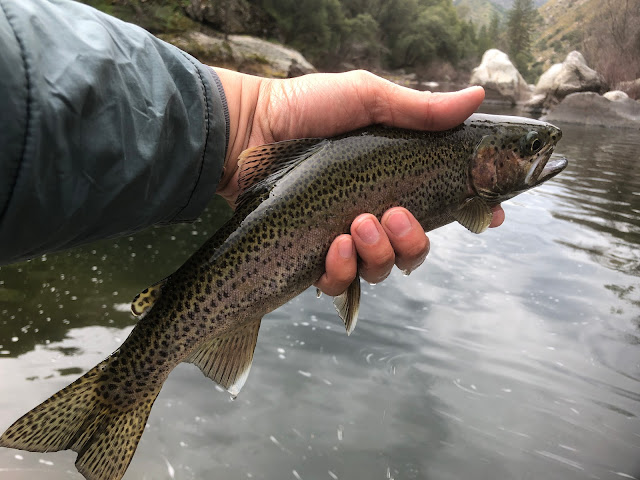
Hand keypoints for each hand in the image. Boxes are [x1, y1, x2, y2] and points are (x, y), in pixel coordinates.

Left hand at [212, 69, 503, 293]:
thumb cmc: (306, 108)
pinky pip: (340, 283)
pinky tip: (332, 247)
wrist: (249, 130)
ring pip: (382, 270)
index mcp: (394, 179)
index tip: (488, 217)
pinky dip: (341, 271)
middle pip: (415, 251)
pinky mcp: (312, 256)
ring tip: (355, 226)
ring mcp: (343, 238)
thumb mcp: (366, 99)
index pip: (443, 205)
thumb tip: (476, 97)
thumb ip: (420, 108)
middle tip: (390, 215)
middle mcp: (373, 213)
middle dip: (412, 241)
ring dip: (377, 254)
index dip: (470, 214)